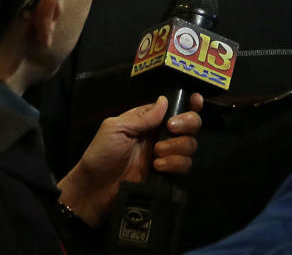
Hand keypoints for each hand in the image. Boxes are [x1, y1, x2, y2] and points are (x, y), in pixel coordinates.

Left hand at [56, 93, 202, 225]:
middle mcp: (159, 135)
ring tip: (156, 154)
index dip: (188, 102)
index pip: (173, 106)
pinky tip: (158, 167)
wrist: (96, 190)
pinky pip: (185, 165)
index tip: (195, 101)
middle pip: (190, 123)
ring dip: (176, 147)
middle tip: (171, 128)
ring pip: (190, 144)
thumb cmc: (101, 154)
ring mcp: (165, 155)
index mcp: (146, 120)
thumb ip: (142, 117)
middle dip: (186, 123)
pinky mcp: (168, 173)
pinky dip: (175, 164)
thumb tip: (164, 100)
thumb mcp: (116, 128)